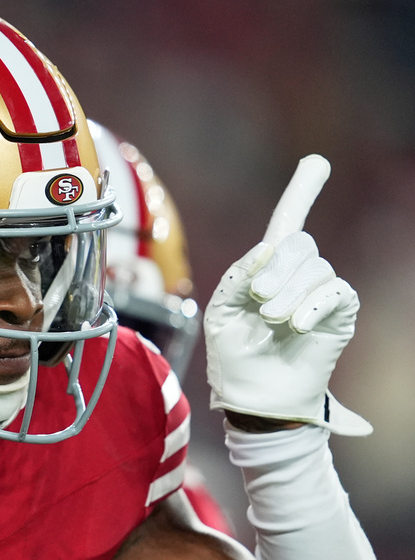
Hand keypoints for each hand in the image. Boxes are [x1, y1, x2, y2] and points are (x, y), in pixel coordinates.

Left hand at [203, 155, 371, 434]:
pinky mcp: (339, 315)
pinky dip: (312, 305)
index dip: (301, 192)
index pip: (286, 223)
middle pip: (299, 242)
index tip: (316, 162)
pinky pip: (335, 293)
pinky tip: (294, 324)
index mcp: (264, 269)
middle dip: (277, 266)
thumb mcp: (221, 310)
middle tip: (258, 298)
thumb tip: (268, 247)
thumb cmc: (233, 355)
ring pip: (315, 268)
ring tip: (271, 320)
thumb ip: (238, 276)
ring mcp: (319, 295)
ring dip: (289, 292)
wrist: (252, 397)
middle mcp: (295, 276)